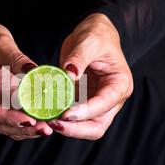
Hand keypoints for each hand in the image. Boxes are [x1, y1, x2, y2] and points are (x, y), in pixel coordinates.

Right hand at [0, 15, 52, 139]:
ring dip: (26, 129)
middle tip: (45, 128)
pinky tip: (44, 122)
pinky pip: (12, 118)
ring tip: (47, 128)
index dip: (9, 118)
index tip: (29, 120)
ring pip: (6, 125)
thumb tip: (33, 70)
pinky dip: (27, 122)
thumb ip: (15, 58)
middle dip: (22, 127)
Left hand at [49, 13, 132, 138]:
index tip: (66, 114)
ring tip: (45, 120)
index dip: (85, 112)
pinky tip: (44, 115)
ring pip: (84, 127)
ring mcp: (97, 104)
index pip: (104, 104)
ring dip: (66, 127)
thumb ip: (79, 58)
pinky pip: (72, 118)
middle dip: (76, 129)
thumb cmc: (97, 35)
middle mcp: (111, 100)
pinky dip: (59, 119)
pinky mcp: (82, 104)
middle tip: (53, 123)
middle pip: (97, 126)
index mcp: (120, 85)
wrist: (94, 34)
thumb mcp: (89, 41)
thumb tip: (69, 75)